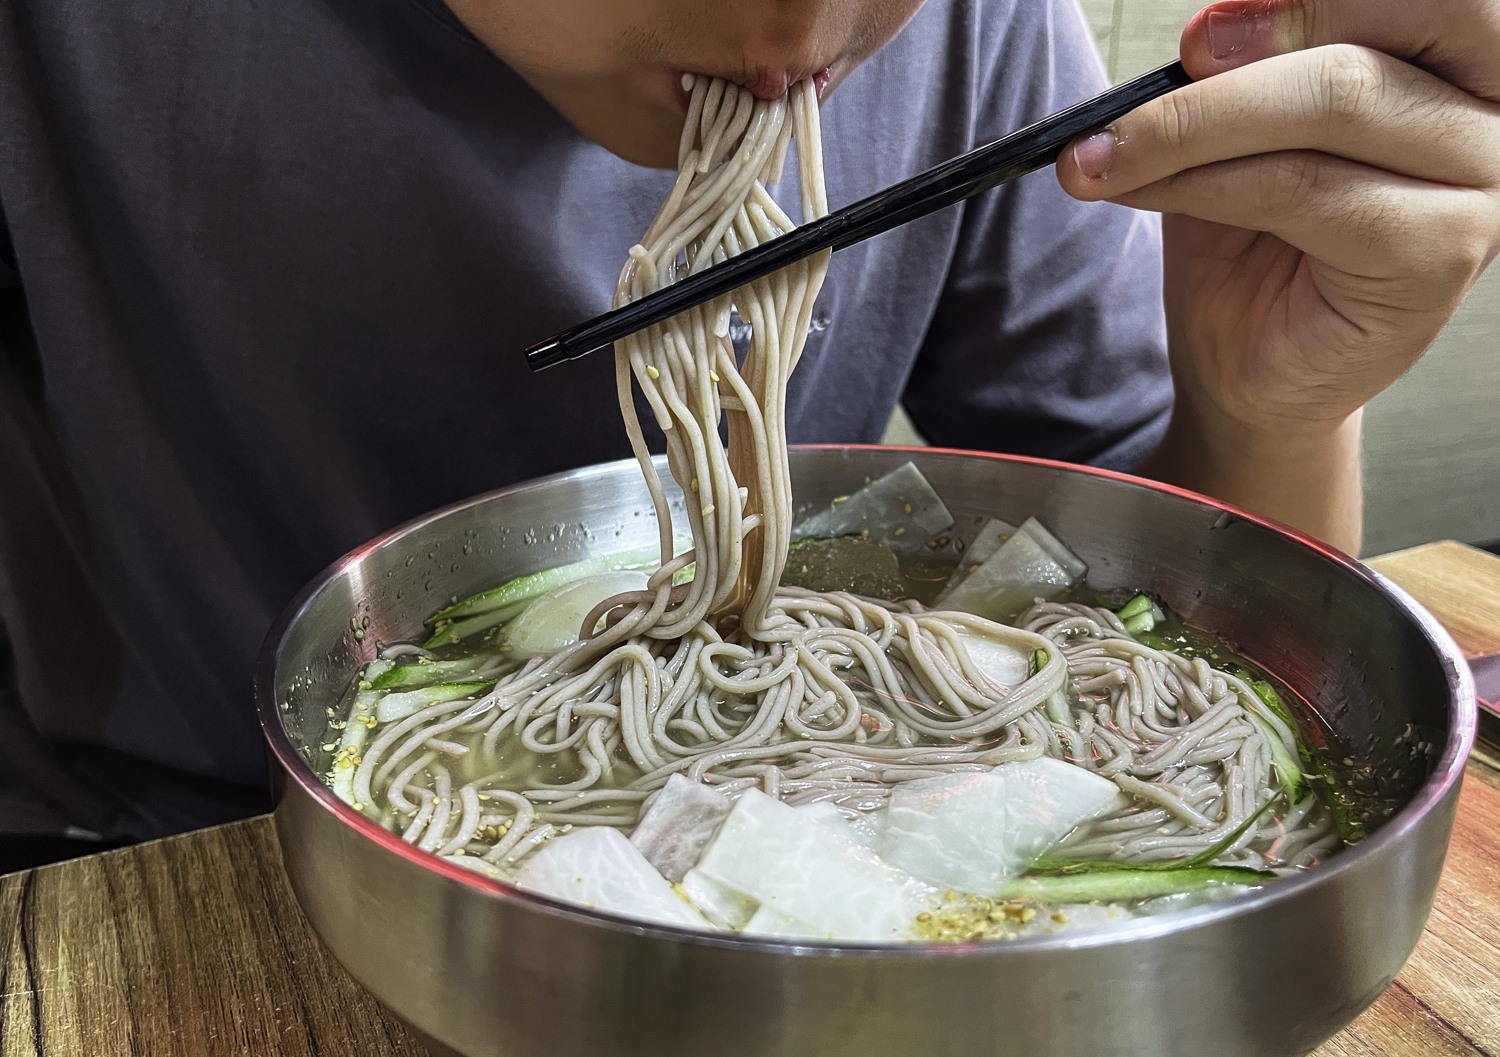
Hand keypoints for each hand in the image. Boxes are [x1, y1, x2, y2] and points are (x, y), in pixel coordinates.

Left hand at [1054, 0, 1499, 547]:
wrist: (1249, 374)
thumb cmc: (1254, 251)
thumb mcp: (1238, 139)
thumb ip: (1241, 79)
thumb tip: (1203, 33)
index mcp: (1455, 66)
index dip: (1304, 1)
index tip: (1199, 34)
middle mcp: (1486, 116)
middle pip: (1375, 37)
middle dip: (1256, 46)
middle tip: (1166, 72)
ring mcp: (1477, 186)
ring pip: (1333, 103)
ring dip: (1195, 125)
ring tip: (1104, 155)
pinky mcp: (1440, 255)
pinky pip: (1307, 188)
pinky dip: (1209, 182)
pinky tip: (1145, 191)